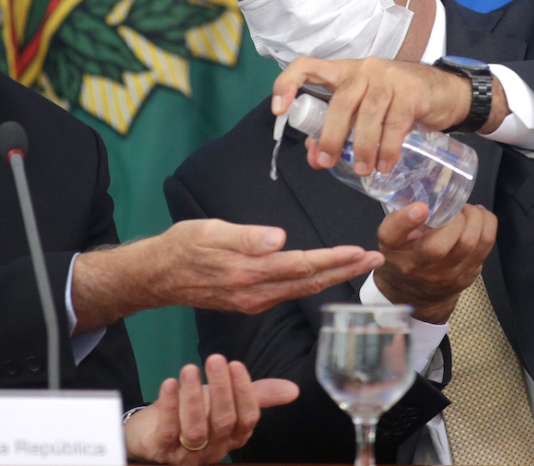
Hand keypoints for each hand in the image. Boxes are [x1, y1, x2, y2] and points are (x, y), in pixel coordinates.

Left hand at [124, 354, 297, 463]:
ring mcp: (188, 453)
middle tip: (215, 359)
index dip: (243, 392)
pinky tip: (169, 383)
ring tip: (190, 368)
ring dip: (194, 397)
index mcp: (234, 436)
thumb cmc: (196, 413)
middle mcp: (215, 448)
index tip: (235, 364)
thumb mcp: (227, 400)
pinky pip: (168, 431)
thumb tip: (294, 389)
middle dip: (221, 389)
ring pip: (196, 429)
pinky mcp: (162, 449)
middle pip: (223, 422)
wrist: (153, 430)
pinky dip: (170, 406)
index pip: (246, 418)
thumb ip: (258, 395)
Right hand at [144, 219, 383, 314]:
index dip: (333, 259)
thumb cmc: (182, 246)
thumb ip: (245, 236)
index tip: (359, 252)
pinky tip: (321, 276)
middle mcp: (255, 292)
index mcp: (248, 272)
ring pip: (301, 289)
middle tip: (375, 259)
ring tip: (357, 265)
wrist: (157, 275)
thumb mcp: (209, 231)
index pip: (302, 265)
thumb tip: (279, 238)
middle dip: (344, 270)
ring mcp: (253, 301)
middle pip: (309, 281)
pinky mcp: (249, 302)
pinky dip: (311, 283)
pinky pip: (288, 293)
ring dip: (332, 277)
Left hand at [271, 56, 503, 175]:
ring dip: (363, 147)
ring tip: (364, 170)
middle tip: (329, 162)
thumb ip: (337, 131)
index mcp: (342, 72)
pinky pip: (395, 123)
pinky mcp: (411, 89)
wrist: (444, 92)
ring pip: (367, 114)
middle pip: (340, 101)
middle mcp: (362, 69)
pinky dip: (388, 148)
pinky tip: (385, 164)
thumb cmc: (395, 103)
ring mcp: (388, 77)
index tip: (278, 111)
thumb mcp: (362, 114)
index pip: (307, 66)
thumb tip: (315, 157)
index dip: (287, 85)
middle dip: (331, 136)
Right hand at [373, 202, 495, 322]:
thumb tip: (428, 194)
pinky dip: (486, 226)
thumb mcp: (392, 237)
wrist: (414, 294)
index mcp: (393, 250)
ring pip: (469, 243)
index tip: (421, 207)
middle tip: (455, 207)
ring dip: (475, 218)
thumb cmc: (404, 256)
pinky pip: (484, 247)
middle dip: (454, 217)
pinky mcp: (466, 276)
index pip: (392, 236)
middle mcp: (416, 266)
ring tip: (469, 211)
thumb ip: (403, 216)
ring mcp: (444, 275)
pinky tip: (479, 218)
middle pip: (439, 245)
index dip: (407, 220)